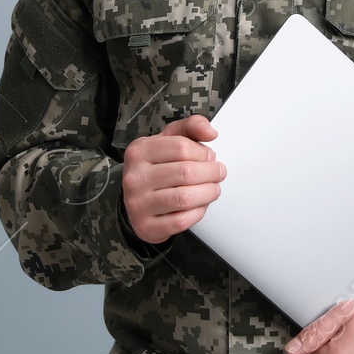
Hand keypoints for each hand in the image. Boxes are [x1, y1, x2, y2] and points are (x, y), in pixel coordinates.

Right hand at [121, 115, 224, 244]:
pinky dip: (197, 213)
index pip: (181, 147)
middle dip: (211, 173)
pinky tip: (199, 205)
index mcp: (139, 151)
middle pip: (186, 172)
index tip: (210, 157)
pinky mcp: (146, 226)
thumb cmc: (157, 167)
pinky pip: (180, 221)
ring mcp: (138, 203)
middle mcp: (135, 177)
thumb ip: (191, 127)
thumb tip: (210, 132)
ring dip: (208, 193)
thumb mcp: (170, 140)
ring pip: (184, 198)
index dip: (203, 152)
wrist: (138, 202)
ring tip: (213, 189)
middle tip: (218, 173)